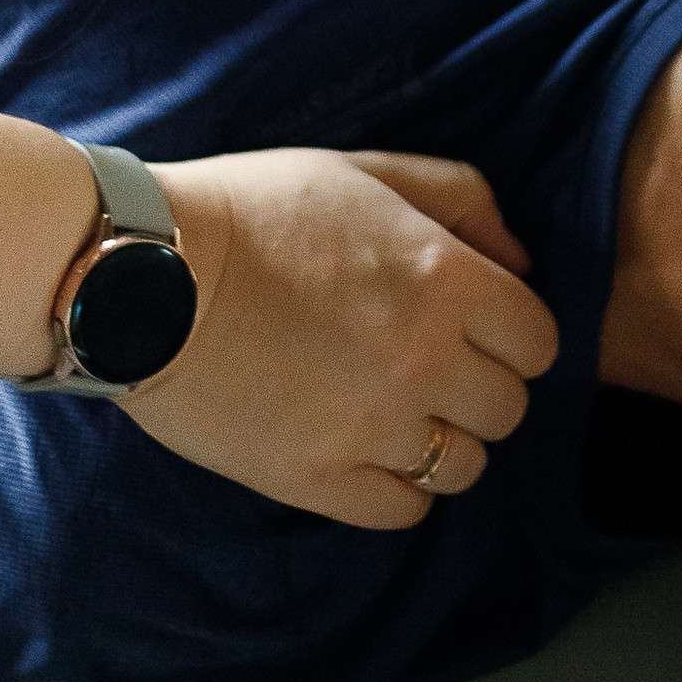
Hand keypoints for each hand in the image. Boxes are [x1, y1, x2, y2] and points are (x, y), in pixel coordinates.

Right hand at [126, 147, 558, 528]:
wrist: (143, 276)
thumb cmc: (254, 210)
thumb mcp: (363, 171)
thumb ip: (460, 199)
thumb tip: (521, 260)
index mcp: (445, 280)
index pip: (538, 341)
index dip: (511, 335)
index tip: (472, 329)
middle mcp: (425, 360)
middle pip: (509, 408)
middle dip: (478, 387)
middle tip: (426, 367)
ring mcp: (374, 427)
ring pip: (463, 466)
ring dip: (440, 441)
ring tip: (392, 411)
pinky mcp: (319, 479)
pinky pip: (404, 509)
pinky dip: (396, 487)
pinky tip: (363, 450)